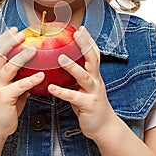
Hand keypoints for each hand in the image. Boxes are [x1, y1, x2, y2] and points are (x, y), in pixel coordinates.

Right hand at [0, 27, 44, 139]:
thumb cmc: (6, 107)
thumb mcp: (13, 88)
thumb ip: (21, 77)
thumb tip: (38, 67)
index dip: (5, 38)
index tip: (15, 29)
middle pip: (0, 54)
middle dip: (10, 42)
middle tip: (22, 33)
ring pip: (9, 67)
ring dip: (21, 57)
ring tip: (34, 49)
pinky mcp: (5, 98)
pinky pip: (19, 87)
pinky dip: (31, 80)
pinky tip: (41, 76)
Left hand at [48, 26, 115, 141]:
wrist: (104, 127)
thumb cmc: (90, 105)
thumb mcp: (83, 87)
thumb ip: (75, 75)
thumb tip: (57, 62)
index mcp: (94, 75)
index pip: (94, 53)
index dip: (88, 40)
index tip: (80, 28)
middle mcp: (96, 81)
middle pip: (93, 59)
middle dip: (85, 45)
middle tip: (76, 33)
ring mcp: (94, 92)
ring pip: (84, 77)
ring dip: (72, 67)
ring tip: (60, 58)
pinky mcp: (89, 105)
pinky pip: (74, 97)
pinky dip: (62, 92)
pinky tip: (51, 88)